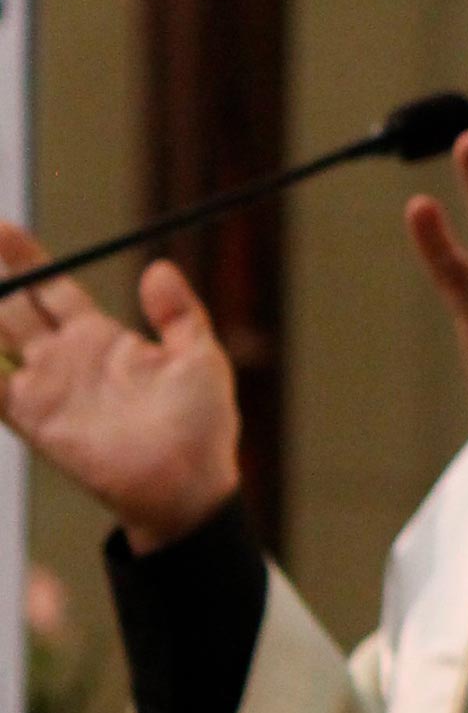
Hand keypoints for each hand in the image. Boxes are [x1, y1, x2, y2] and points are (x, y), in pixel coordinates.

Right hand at [0, 255, 238, 549]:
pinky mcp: (34, 418)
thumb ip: (179, 313)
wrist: (188, 486)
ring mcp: (46, 388)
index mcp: (100, 338)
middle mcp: (65, 359)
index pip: (52, 288)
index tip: (3, 226)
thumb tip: (159, 268)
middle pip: (13, 306)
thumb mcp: (200, 358)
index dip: (27, 258)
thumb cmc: (202, 428)